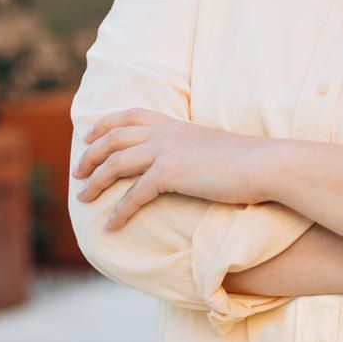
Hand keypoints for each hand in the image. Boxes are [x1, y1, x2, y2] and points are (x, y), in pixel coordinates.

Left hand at [72, 108, 262, 230]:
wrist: (265, 165)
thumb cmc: (249, 162)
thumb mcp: (214, 149)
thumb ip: (195, 151)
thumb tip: (191, 165)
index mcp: (176, 124)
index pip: (131, 115)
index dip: (106, 124)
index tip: (89, 135)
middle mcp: (166, 133)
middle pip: (114, 138)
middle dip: (91, 155)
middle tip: (78, 173)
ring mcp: (166, 151)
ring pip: (116, 163)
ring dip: (95, 182)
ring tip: (82, 198)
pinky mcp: (170, 174)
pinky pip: (134, 195)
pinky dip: (118, 212)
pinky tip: (109, 226)